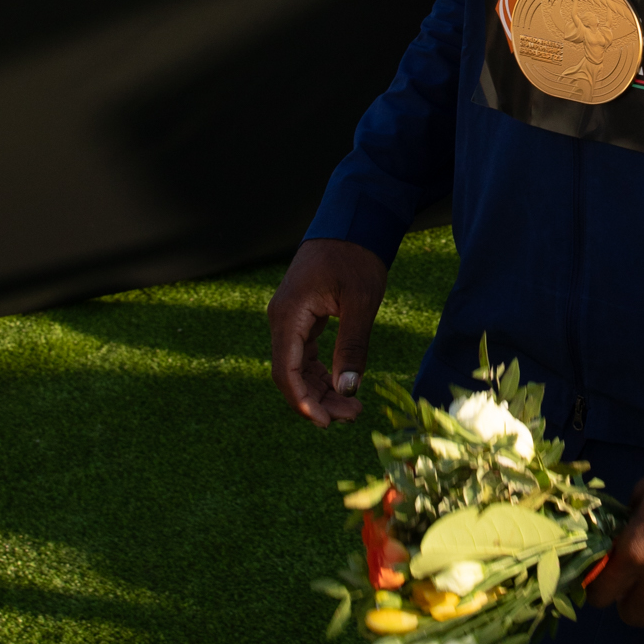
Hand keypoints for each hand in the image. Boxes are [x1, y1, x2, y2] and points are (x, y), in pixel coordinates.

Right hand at [268, 237, 388, 424]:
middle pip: (289, 373)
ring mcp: (290, 318)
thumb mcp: (361, 303)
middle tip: (350, 417)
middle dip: (317, 400)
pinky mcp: (302, 317)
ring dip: (320, 389)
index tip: (327, 422)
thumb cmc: (357, 257)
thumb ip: (352, 347)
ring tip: (352, 408)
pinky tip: (342, 386)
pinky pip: (304, 354)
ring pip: (297, 366)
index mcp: (289, 315)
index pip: (286, 370)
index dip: (303, 401)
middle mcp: (282, 318)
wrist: (353, 221)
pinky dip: (321, 373)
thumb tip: (347, 389)